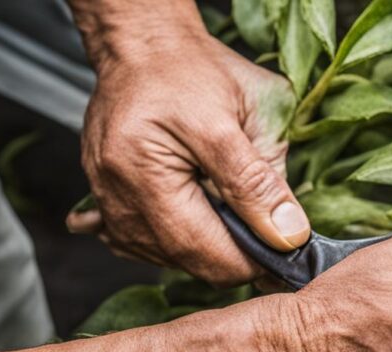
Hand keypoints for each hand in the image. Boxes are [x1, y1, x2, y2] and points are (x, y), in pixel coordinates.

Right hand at [67, 13, 307, 284]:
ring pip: (168, 258)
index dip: (255, 259)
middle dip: (234, 253)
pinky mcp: (103, 203)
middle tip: (267, 225)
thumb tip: (288, 236)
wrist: (143, 48)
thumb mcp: (241, 116)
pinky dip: (177, 240)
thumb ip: (260, 183)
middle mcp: (116, 196)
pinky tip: (195, 212)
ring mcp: (105, 202)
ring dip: (206, 245)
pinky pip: (145, 246)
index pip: (209, 254)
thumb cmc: (191, 71)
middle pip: (188, 262)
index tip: (287, 244)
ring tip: (228, 205)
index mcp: (146, 172)